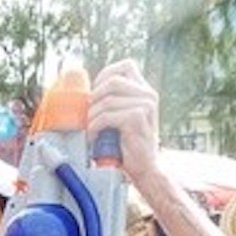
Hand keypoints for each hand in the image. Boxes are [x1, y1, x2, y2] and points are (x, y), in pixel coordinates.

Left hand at [88, 60, 159, 182]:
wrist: (145, 170)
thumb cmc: (129, 147)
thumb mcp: (123, 119)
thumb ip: (114, 103)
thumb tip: (87, 96)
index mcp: (145, 91)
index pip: (126, 66)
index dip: (106, 75)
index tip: (95, 94)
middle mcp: (148, 95)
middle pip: (112, 81)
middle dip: (95, 98)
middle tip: (89, 117)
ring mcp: (145, 105)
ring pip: (107, 100)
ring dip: (92, 117)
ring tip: (91, 131)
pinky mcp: (137, 119)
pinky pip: (107, 116)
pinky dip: (95, 127)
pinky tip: (94, 138)